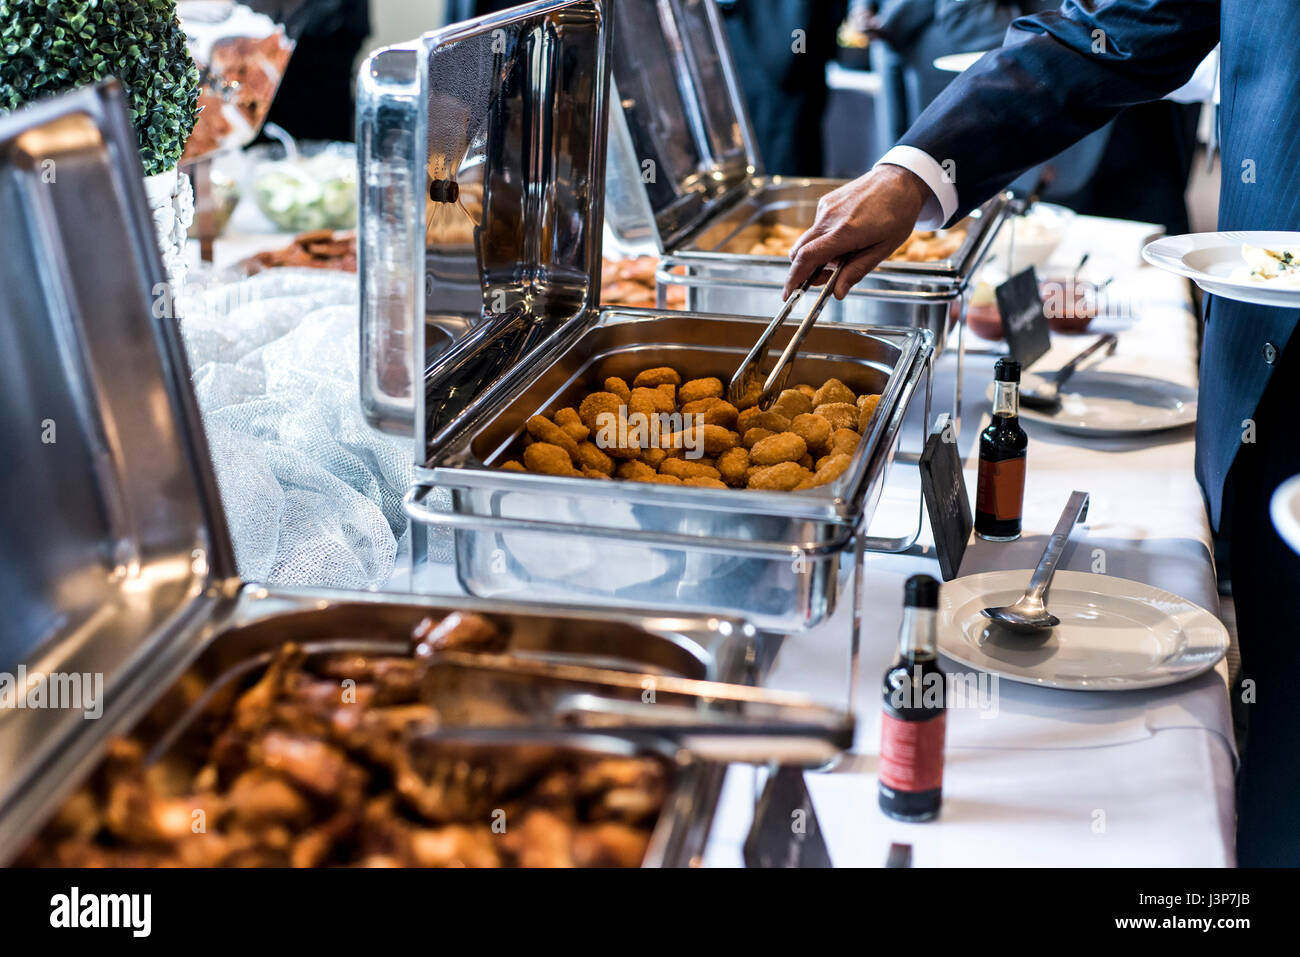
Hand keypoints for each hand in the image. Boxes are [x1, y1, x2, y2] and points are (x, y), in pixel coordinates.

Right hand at [784, 165, 929, 299]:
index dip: (794, 278)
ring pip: (807, 241)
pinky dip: (823, 240)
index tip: (789, 293)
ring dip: (816, 255)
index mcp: (845, 232)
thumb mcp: (883, 249)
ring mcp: (825, 208)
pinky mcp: (825, 202)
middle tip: (825, 279)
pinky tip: (845, 236)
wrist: (899, 180)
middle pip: (798, 251)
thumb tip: (837, 293)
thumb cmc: (897, 213)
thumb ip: (857, 271)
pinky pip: (816, 228)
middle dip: (803, 271)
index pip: (807, 258)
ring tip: (844, 255)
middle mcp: (829, 218)